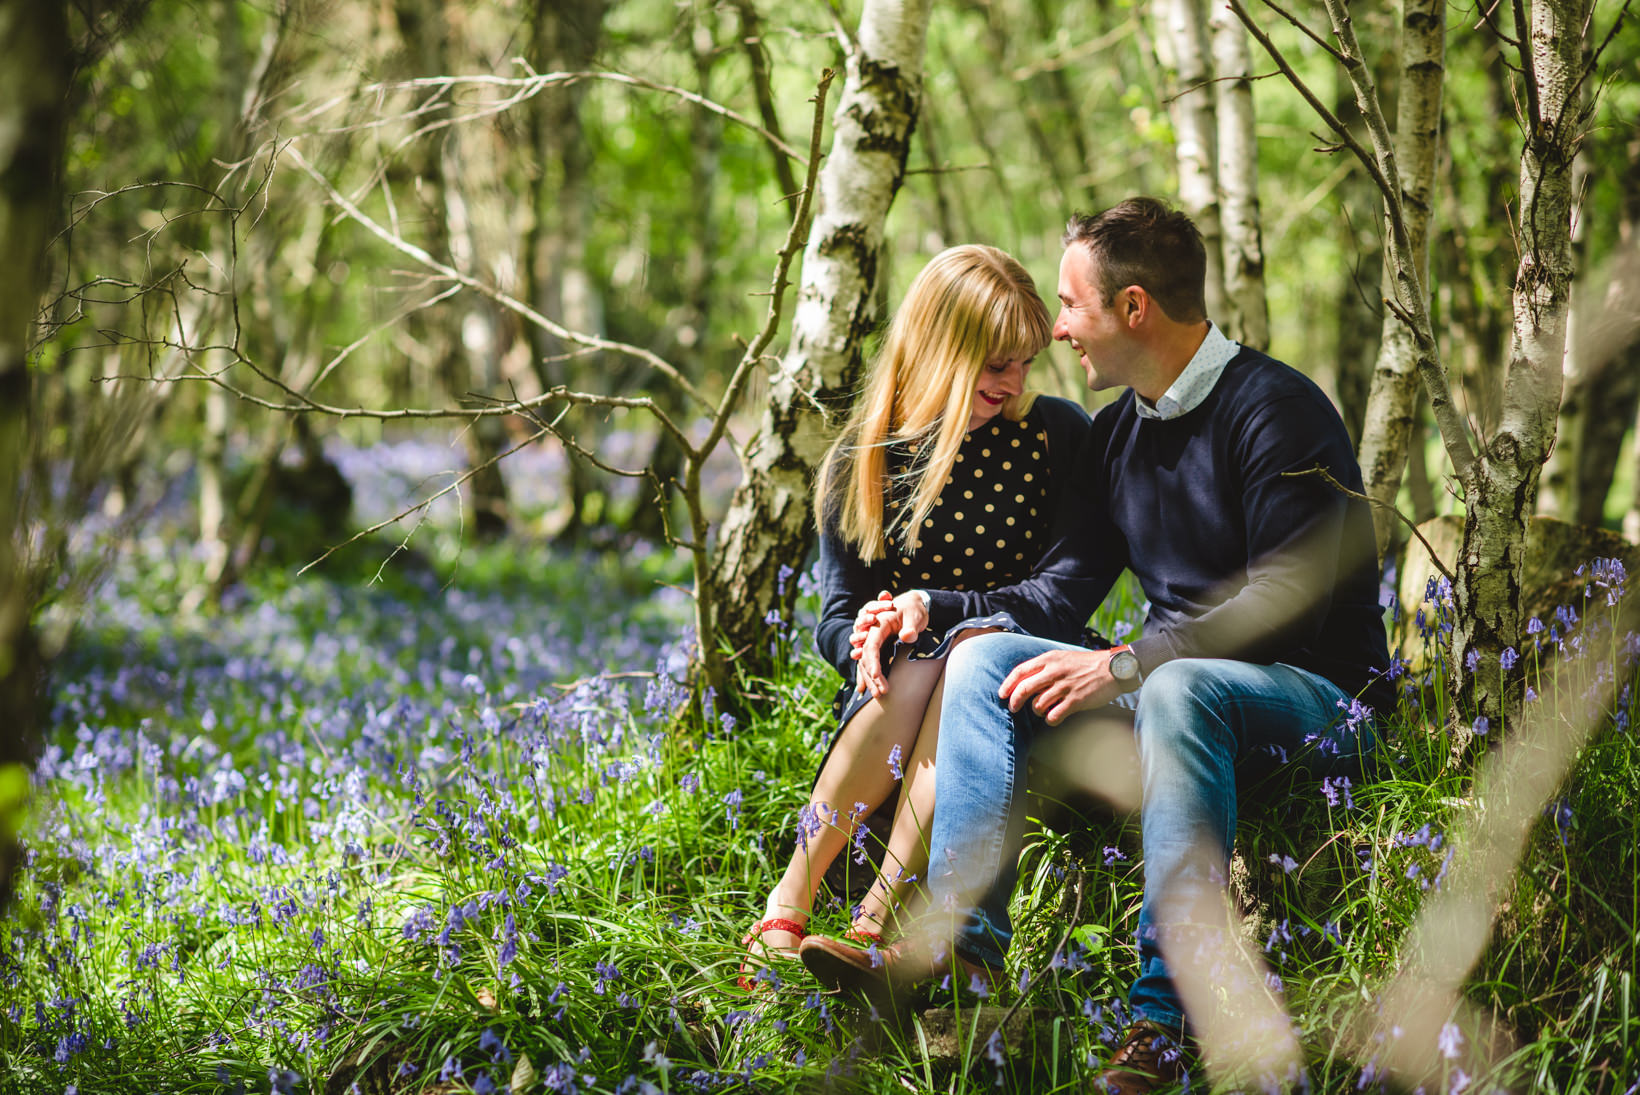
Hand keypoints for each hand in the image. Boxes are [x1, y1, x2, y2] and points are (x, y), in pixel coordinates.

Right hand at [847, 591, 930, 698]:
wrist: (913, 604)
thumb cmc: (914, 609)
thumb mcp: (915, 615)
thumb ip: (911, 626)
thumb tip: (906, 636)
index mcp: (879, 624)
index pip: (871, 645)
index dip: (873, 662)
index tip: (877, 676)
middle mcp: (873, 633)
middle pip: (866, 657)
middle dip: (872, 676)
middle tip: (882, 692)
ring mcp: (875, 641)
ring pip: (866, 662)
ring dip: (871, 680)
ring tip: (878, 695)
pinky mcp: (879, 648)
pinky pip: (872, 664)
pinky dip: (871, 676)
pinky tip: (872, 690)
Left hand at [998, 648, 1122, 725]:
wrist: (1113, 668)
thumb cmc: (1085, 664)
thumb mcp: (1062, 658)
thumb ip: (1044, 667)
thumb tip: (1024, 680)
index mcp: (1049, 659)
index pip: (1020, 671)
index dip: (1007, 684)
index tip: (1001, 694)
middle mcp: (1054, 671)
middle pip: (1024, 689)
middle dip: (1015, 701)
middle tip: (1013, 708)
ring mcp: (1065, 687)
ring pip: (1038, 705)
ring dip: (1037, 711)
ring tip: (1044, 710)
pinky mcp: (1076, 700)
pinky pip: (1054, 716)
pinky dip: (1050, 720)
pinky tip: (1054, 718)